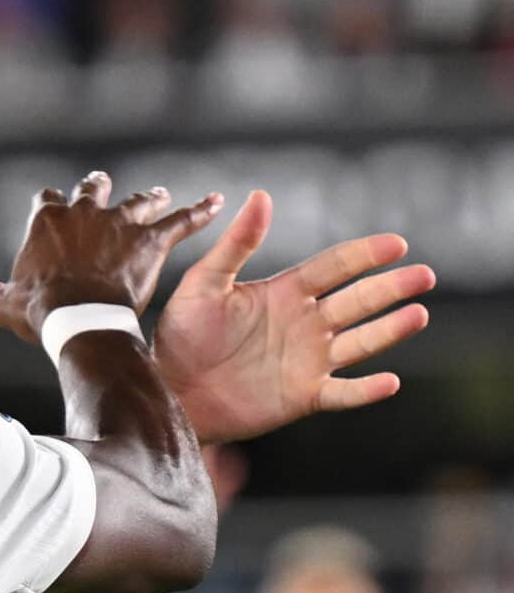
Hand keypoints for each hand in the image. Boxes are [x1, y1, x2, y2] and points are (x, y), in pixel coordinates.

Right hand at [0, 171, 224, 343]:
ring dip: (148, 198)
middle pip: (93, 190)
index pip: (48, 200)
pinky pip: (182, 221)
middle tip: (101, 183)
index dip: (51, 205)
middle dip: (97, 186)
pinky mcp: (151, 241)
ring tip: (158, 194)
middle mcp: (85, 212)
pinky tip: (218, 202)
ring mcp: (120, 223)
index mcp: (47, 220)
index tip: (53, 208)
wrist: (79, 317)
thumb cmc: (39, 310)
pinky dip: (201, 211)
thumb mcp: (6, 304)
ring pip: (137, 202)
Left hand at [154, 190, 432, 442]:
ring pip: (360, 342)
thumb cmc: (180, 336)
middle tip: (424, 275)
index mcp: (285, 292)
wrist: (169, 390)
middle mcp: (305, 323)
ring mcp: (308, 360)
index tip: (396, 244)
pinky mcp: (304, 396)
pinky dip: (366, 390)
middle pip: (357, 301)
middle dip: (390, 288)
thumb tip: (260, 195)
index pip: (334, 267)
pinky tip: (390, 381)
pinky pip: (343, 392)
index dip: (364, 255)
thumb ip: (236, 245)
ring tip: (419, 314)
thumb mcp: (204, 285)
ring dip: (390, 330)